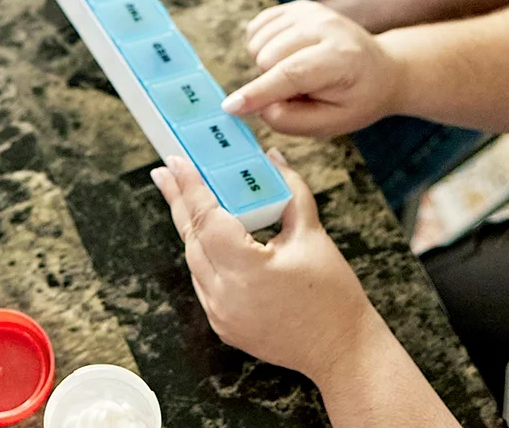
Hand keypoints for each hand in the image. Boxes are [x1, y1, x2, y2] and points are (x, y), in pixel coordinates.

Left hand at [153, 151, 378, 379]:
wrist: (341, 349)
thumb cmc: (333, 295)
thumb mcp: (312, 235)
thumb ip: (290, 190)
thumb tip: (272, 159)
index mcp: (246, 271)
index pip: (207, 219)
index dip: (189, 187)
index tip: (175, 162)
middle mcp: (224, 296)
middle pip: (192, 239)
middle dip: (178, 201)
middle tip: (167, 171)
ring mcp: (220, 315)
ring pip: (194, 261)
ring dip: (190, 229)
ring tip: (183, 197)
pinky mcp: (223, 326)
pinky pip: (204, 283)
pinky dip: (204, 256)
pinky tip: (206, 237)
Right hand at [223, 1, 402, 136]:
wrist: (381, 69)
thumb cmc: (357, 99)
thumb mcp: (333, 123)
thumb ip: (293, 120)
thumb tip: (259, 107)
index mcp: (340, 58)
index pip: (291, 74)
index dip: (258, 93)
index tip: (230, 108)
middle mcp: (325, 26)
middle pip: (267, 57)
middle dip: (270, 83)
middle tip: (299, 93)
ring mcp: (311, 12)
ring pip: (258, 42)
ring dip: (266, 66)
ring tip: (297, 76)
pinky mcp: (299, 7)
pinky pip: (257, 28)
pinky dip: (261, 46)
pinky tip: (285, 57)